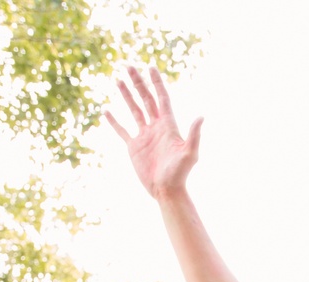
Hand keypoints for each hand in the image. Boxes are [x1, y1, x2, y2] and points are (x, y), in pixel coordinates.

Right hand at [105, 64, 201, 201]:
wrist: (167, 190)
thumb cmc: (180, 174)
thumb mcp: (190, 153)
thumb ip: (194, 134)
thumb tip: (202, 116)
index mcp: (168, 125)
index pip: (162, 98)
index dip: (156, 83)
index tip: (150, 67)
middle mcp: (156, 127)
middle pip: (146, 99)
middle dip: (137, 82)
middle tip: (128, 65)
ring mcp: (144, 136)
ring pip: (133, 110)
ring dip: (126, 95)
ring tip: (118, 79)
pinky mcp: (134, 147)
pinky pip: (122, 130)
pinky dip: (114, 121)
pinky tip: (106, 110)